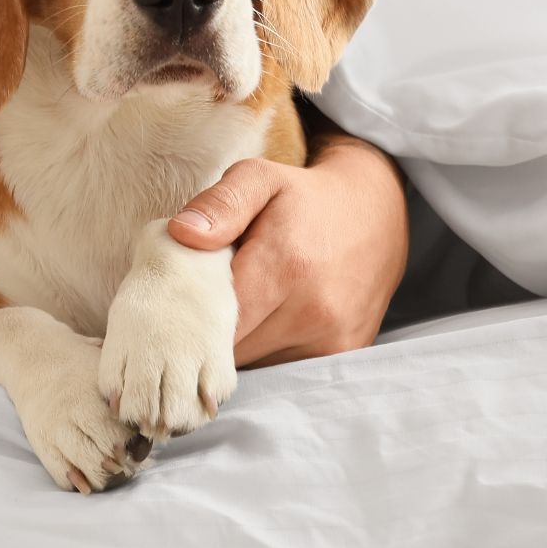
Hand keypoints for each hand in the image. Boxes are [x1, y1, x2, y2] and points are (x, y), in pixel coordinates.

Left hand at [167, 139, 408, 366]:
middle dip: (207, 332)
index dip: (185, 314)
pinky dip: (267, 351)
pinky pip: (283, 368)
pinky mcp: (343, 354)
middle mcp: (313, 311)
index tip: (171, 302)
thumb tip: (181, 234)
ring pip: (256, 365)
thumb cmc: (304, 197)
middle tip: (197, 304)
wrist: (375, 213)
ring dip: (237, 345)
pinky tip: (265, 322)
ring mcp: (332, 339)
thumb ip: (219, 204)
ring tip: (235, 309)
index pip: (212, 319)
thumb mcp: (259, 179)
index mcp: (286, 266)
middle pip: (231, 350)